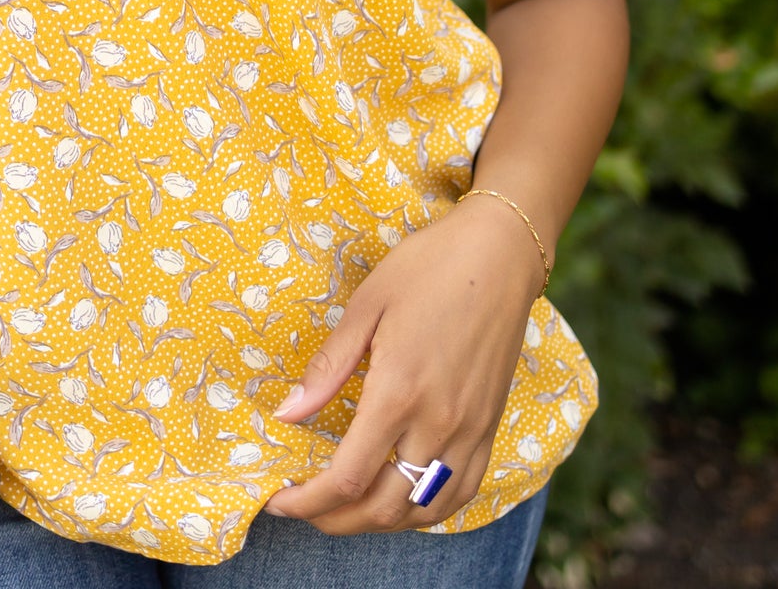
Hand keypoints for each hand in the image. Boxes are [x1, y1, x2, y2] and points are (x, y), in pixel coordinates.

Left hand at [261, 196, 543, 533]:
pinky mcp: (490, 430)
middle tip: (302, 508)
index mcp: (399, 393)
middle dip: (334, 521)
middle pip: (382, 509)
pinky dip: (423, 511)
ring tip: (343, 508)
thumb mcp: (367, 306)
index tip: (277, 501)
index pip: (347, 479)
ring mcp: (470, 433)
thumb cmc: (427, 267)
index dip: (307, 501)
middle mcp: (438, 424)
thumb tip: (287, 414)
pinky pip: (458, 495)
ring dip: (377, 523)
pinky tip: (399, 498)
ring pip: (422, 512)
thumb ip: (329, 367)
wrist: (500, 254)